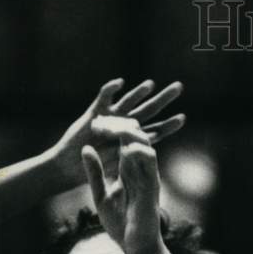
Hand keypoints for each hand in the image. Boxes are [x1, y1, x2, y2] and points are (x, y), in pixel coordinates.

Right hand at [51, 78, 184, 188]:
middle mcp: (124, 125)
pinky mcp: (94, 113)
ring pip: (128, 101)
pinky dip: (111, 90)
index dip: (168, 125)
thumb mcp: (119, 166)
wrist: (69, 166)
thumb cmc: (94, 170)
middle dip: (164, 99)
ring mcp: (110, 118)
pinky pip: (103, 98)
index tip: (183, 118)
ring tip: (152, 84)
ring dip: (139, 93)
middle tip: (179, 87)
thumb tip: (150, 149)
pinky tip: (120, 83)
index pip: (155, 130)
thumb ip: (133, 155)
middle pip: (148, 110)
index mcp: (132, 139)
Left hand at [81, 118, 163, 253]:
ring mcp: (147, 175)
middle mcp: (139, 169)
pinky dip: (138, 149)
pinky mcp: (152, 184)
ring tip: (108, 129)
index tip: (93, 125)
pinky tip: (124, 147)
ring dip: (126, 131)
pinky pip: (150, 159)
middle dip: (116, 124)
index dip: (110, 128)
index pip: (122, 140)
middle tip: (98, 123)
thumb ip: (95, 173)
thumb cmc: (121, 225)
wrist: (136, 247)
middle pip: (133, 135)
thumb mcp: (101, 195)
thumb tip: (85, 149)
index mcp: (128, 170)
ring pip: (143, 141)